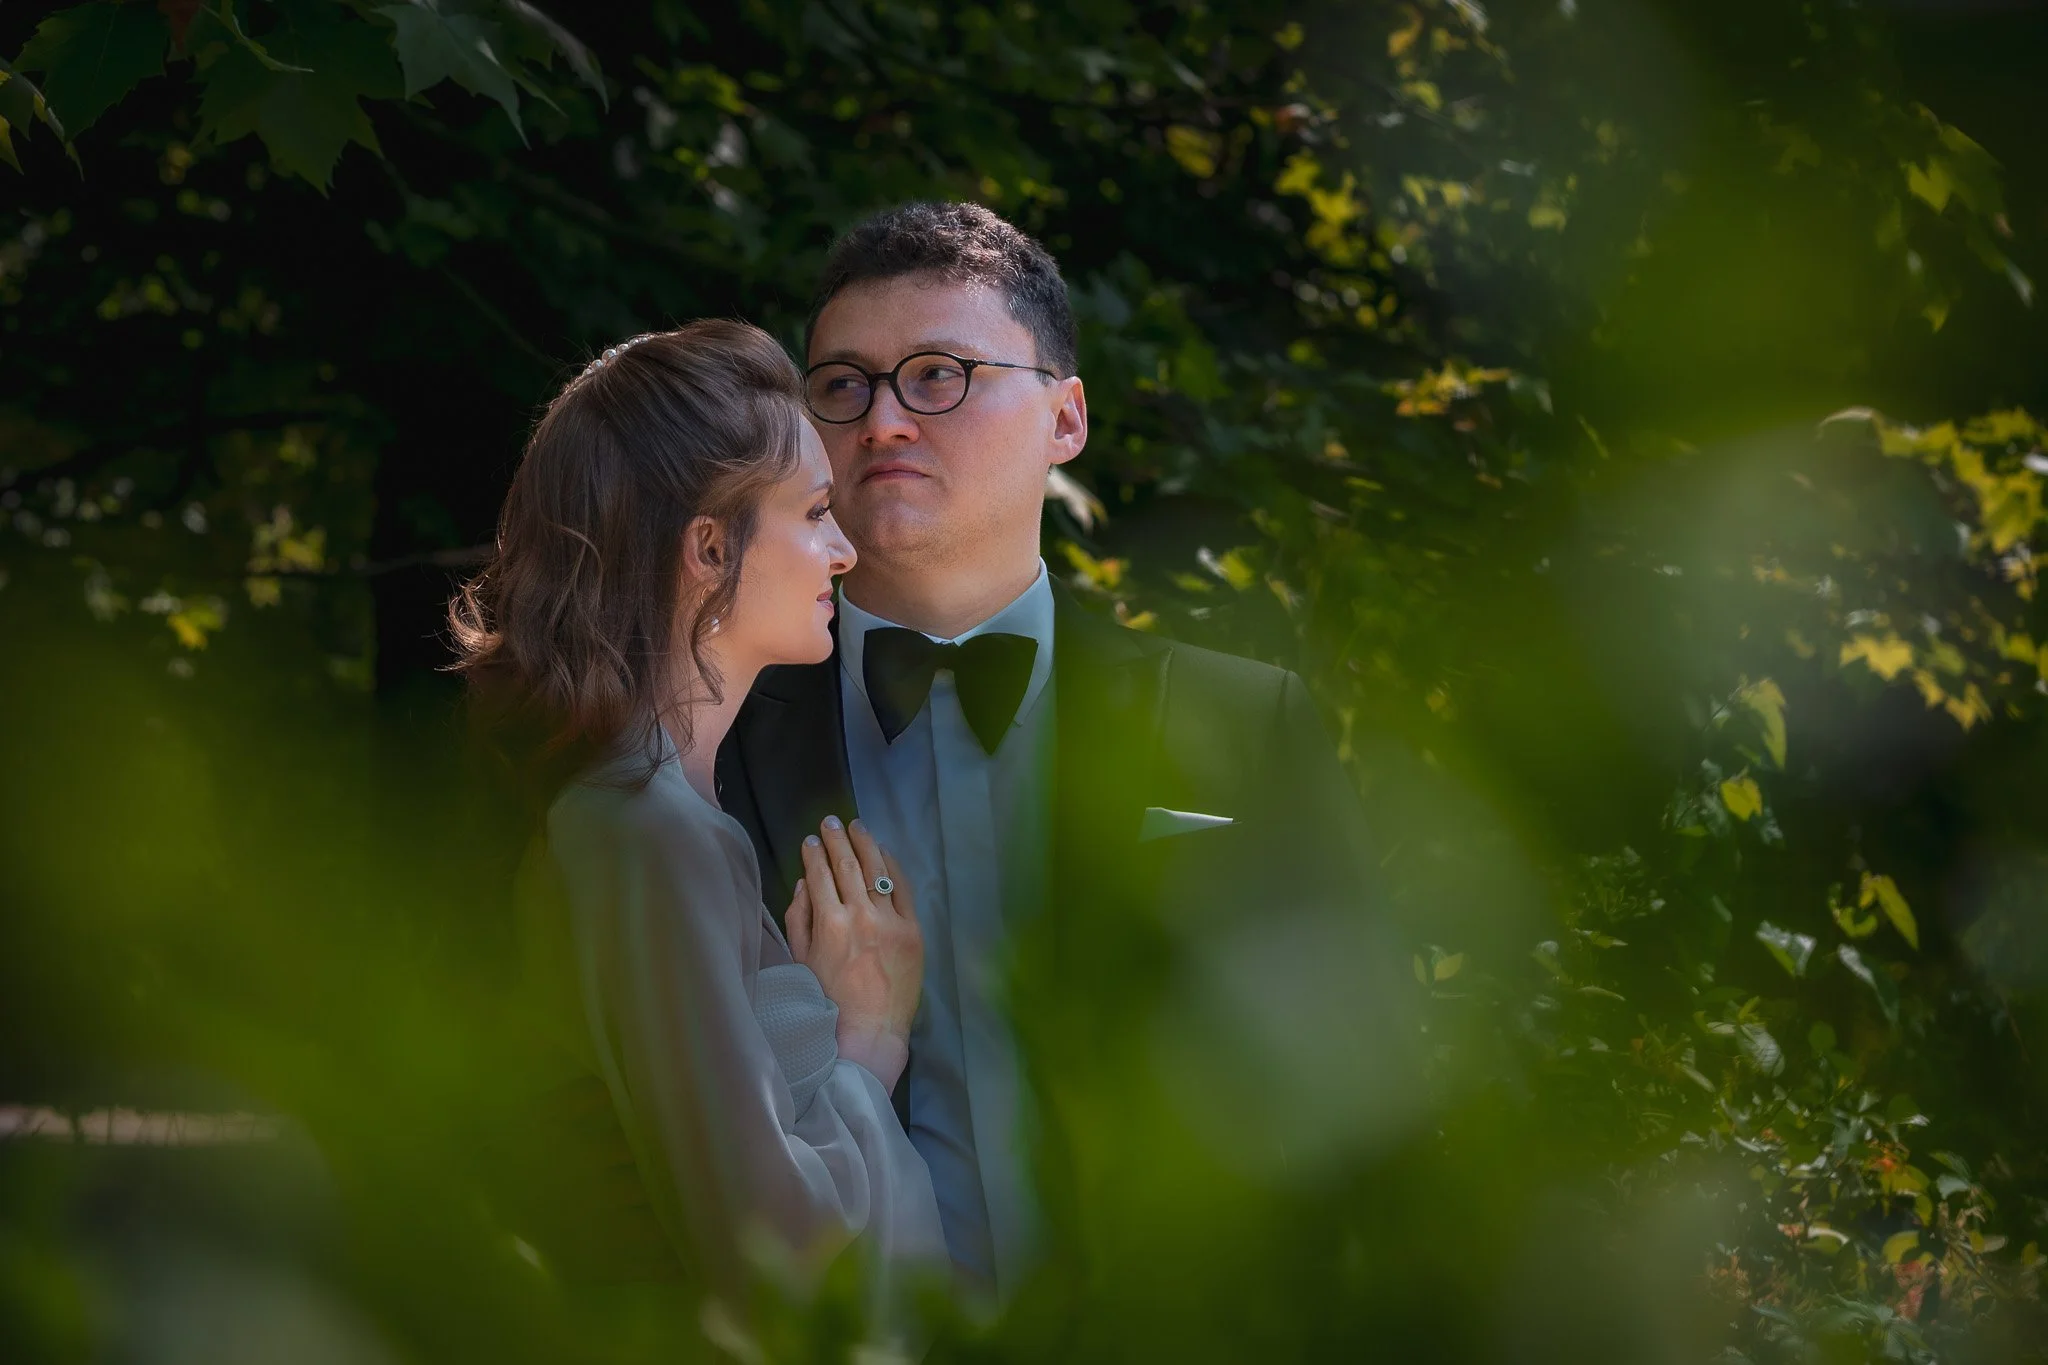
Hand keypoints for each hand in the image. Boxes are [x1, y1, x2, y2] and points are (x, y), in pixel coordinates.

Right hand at [785, 817, 921, 1091]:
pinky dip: (893, 867)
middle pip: (847, 864)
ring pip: (877, 870)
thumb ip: (798, 918)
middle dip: (836, 839)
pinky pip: (903, 889)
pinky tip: (885, 853)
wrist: (870, 1032)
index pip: (819, 874)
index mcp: (829, 923)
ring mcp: (891, 921)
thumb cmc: (828, 1002)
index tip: (810, 839)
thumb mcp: (801, 960)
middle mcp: (861, 915)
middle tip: (830, 822)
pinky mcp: (914, 930)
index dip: (813, 853)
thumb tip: (804, 882)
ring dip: (865, 844)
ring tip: (857, 826)